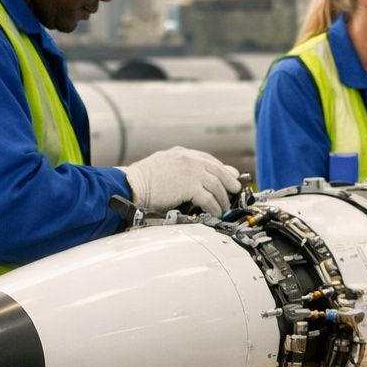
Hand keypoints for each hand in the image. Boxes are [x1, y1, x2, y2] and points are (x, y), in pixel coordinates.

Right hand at [119, 146, 241, 215]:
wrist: (132, 184)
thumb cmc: (144, 179)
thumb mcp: (166, 166)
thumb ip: (185, 169)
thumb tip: (201, 178)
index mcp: (183, 154)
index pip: (210, 161)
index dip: (223, 171)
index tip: (230, 179)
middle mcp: (190, 160)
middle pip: (219, 172)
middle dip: (230, 184)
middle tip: (234, 193)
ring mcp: (191, 172)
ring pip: (217, 186)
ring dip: (222, 199)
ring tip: (223, 208)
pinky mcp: (190, 187)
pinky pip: (209, 199)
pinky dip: (214, 207)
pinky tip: (215, 212)